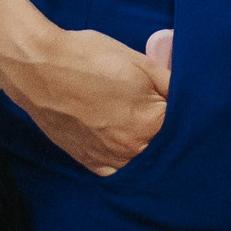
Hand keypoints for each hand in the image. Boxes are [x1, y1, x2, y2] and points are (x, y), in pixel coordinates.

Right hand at [0, 25, 170, 175]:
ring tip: (138, 124)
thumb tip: (190, 94)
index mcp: (150, 123)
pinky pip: (117, 171)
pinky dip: (125, 159)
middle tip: (158, 110)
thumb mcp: (139, 61)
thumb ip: (170, 82)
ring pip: (142, 163)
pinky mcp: (89, 163)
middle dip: (167, 131)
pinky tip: (123, 141)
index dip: (186, 112)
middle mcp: (131, 149)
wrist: (39, 68)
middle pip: (165, 148)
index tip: (178, 102)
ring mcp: (109, 160)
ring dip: (146, 148)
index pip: (185, 126)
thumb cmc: (87, 59)